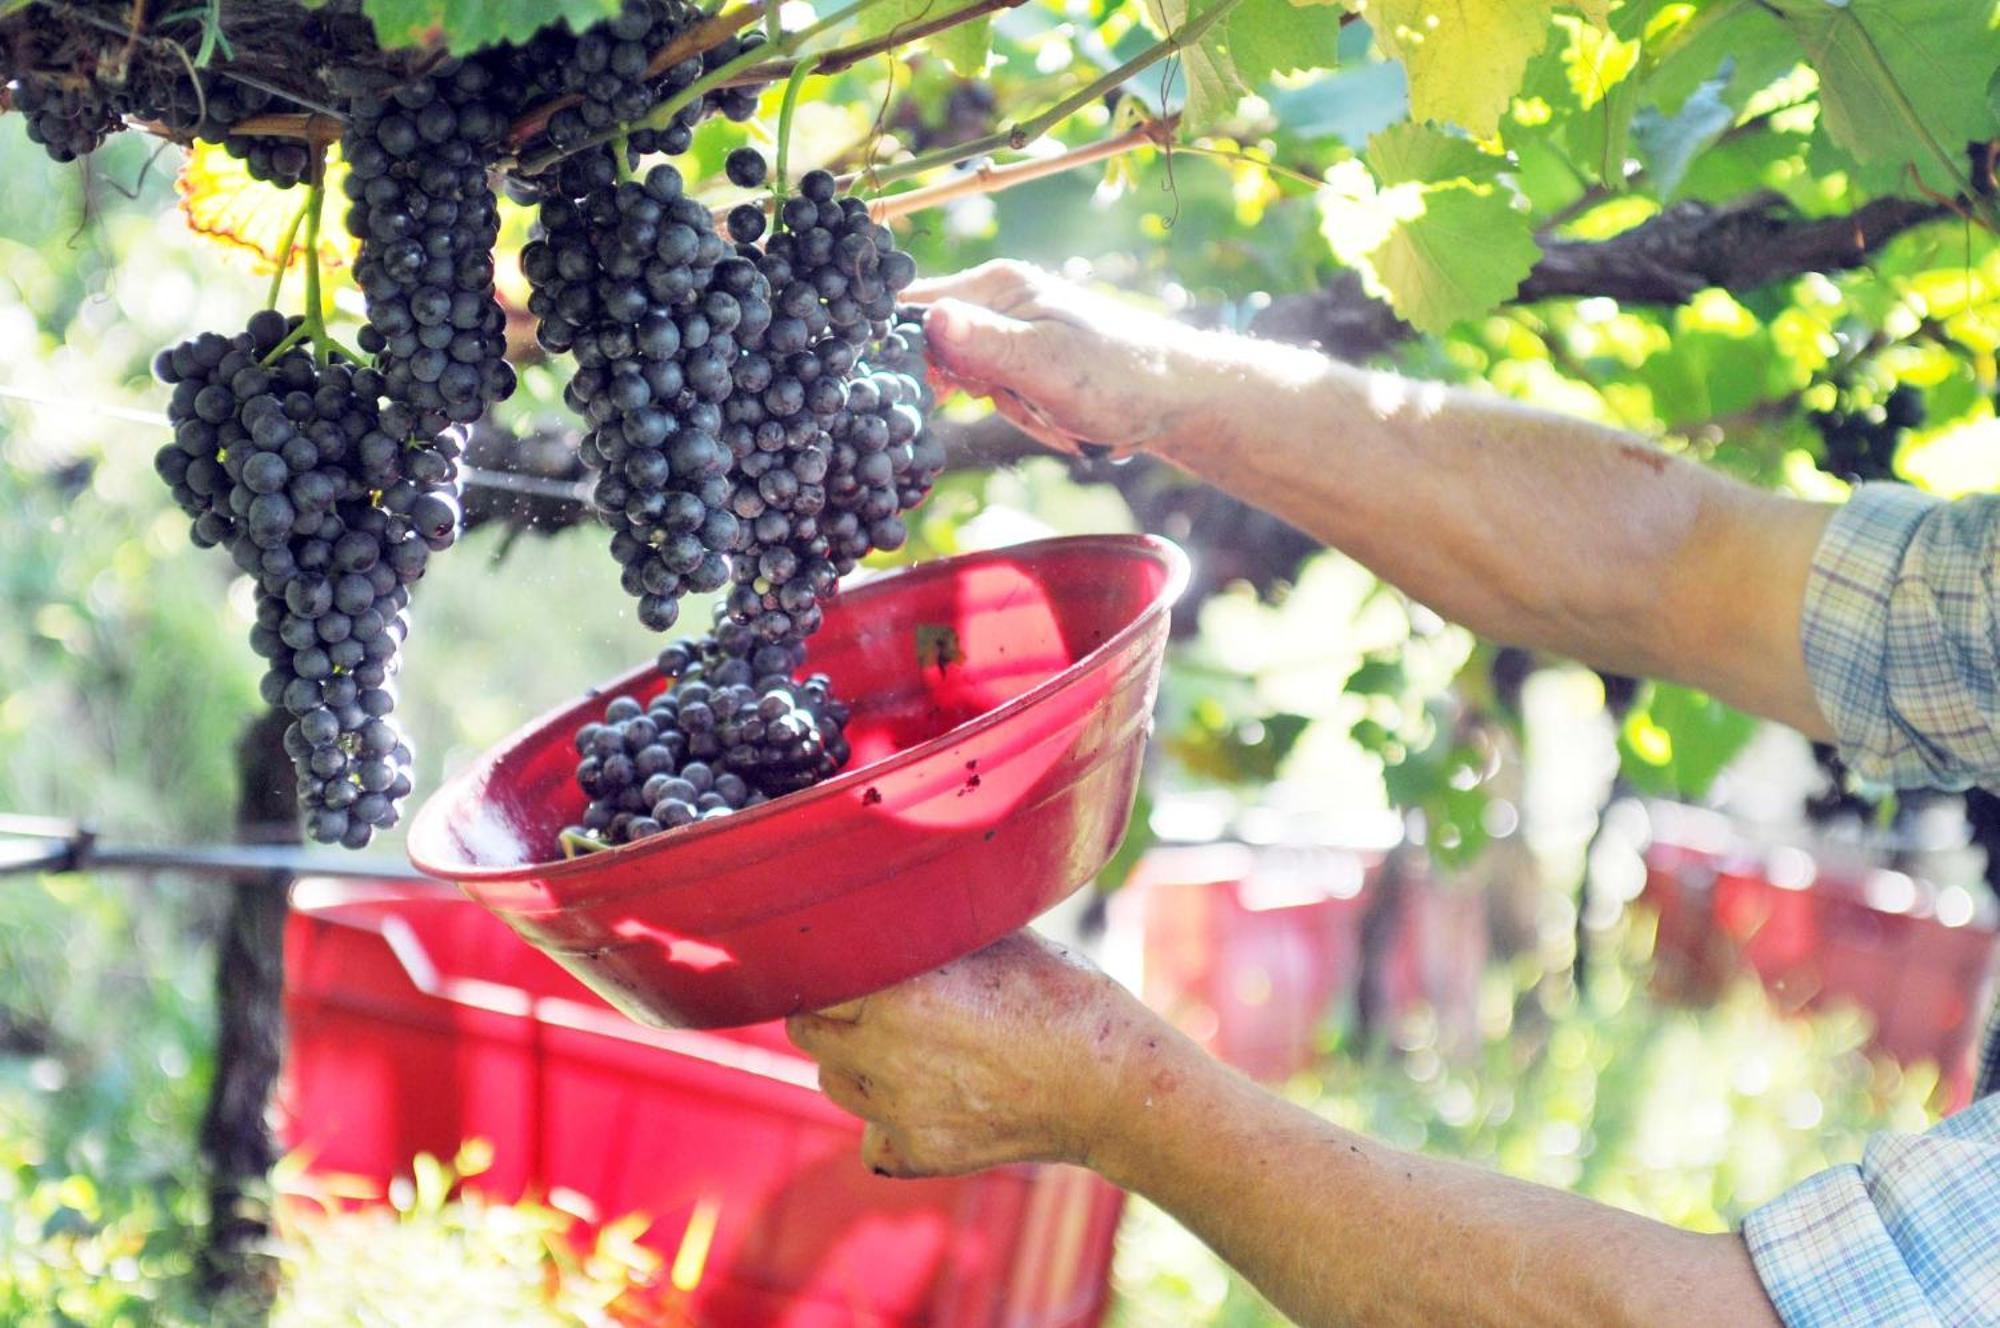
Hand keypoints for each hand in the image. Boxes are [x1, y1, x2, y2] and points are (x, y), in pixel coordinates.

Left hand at [785, 931, 1166, 1177]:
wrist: (1112, 1081)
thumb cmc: (1059, 993)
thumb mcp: (991, 935)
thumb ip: (928, 923)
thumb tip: (884, 893)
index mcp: (896, 990)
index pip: (811, 975)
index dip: (827, 963)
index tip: (844, 956)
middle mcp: (884, 1053)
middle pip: (809, 1031)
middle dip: (832, 1012)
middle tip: (873, 999)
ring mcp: (898, 1111)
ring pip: (833, 1083)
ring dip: (854, 1062)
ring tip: (909, 1046)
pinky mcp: (919, 1154)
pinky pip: (871, 1139)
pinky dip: (887, 1123)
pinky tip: (925, 1098)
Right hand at [903, 261, 1232, 458]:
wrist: (1178, 401)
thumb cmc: (1120, 378)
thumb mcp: (1049, 366)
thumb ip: (988, 345)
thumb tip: (930, 319)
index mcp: (996, 284)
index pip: (912, 305)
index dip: (905, 348)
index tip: (940, 385)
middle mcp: (997, 300)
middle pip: (932, 350)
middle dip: (969, 389)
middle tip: (1016, 398)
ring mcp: (1009, 332)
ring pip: (963, 380)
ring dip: (1002, 407)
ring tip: (1048, 407)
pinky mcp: (1022, 362)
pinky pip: (992, 394)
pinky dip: (1017, 412)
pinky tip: (1051, 413)